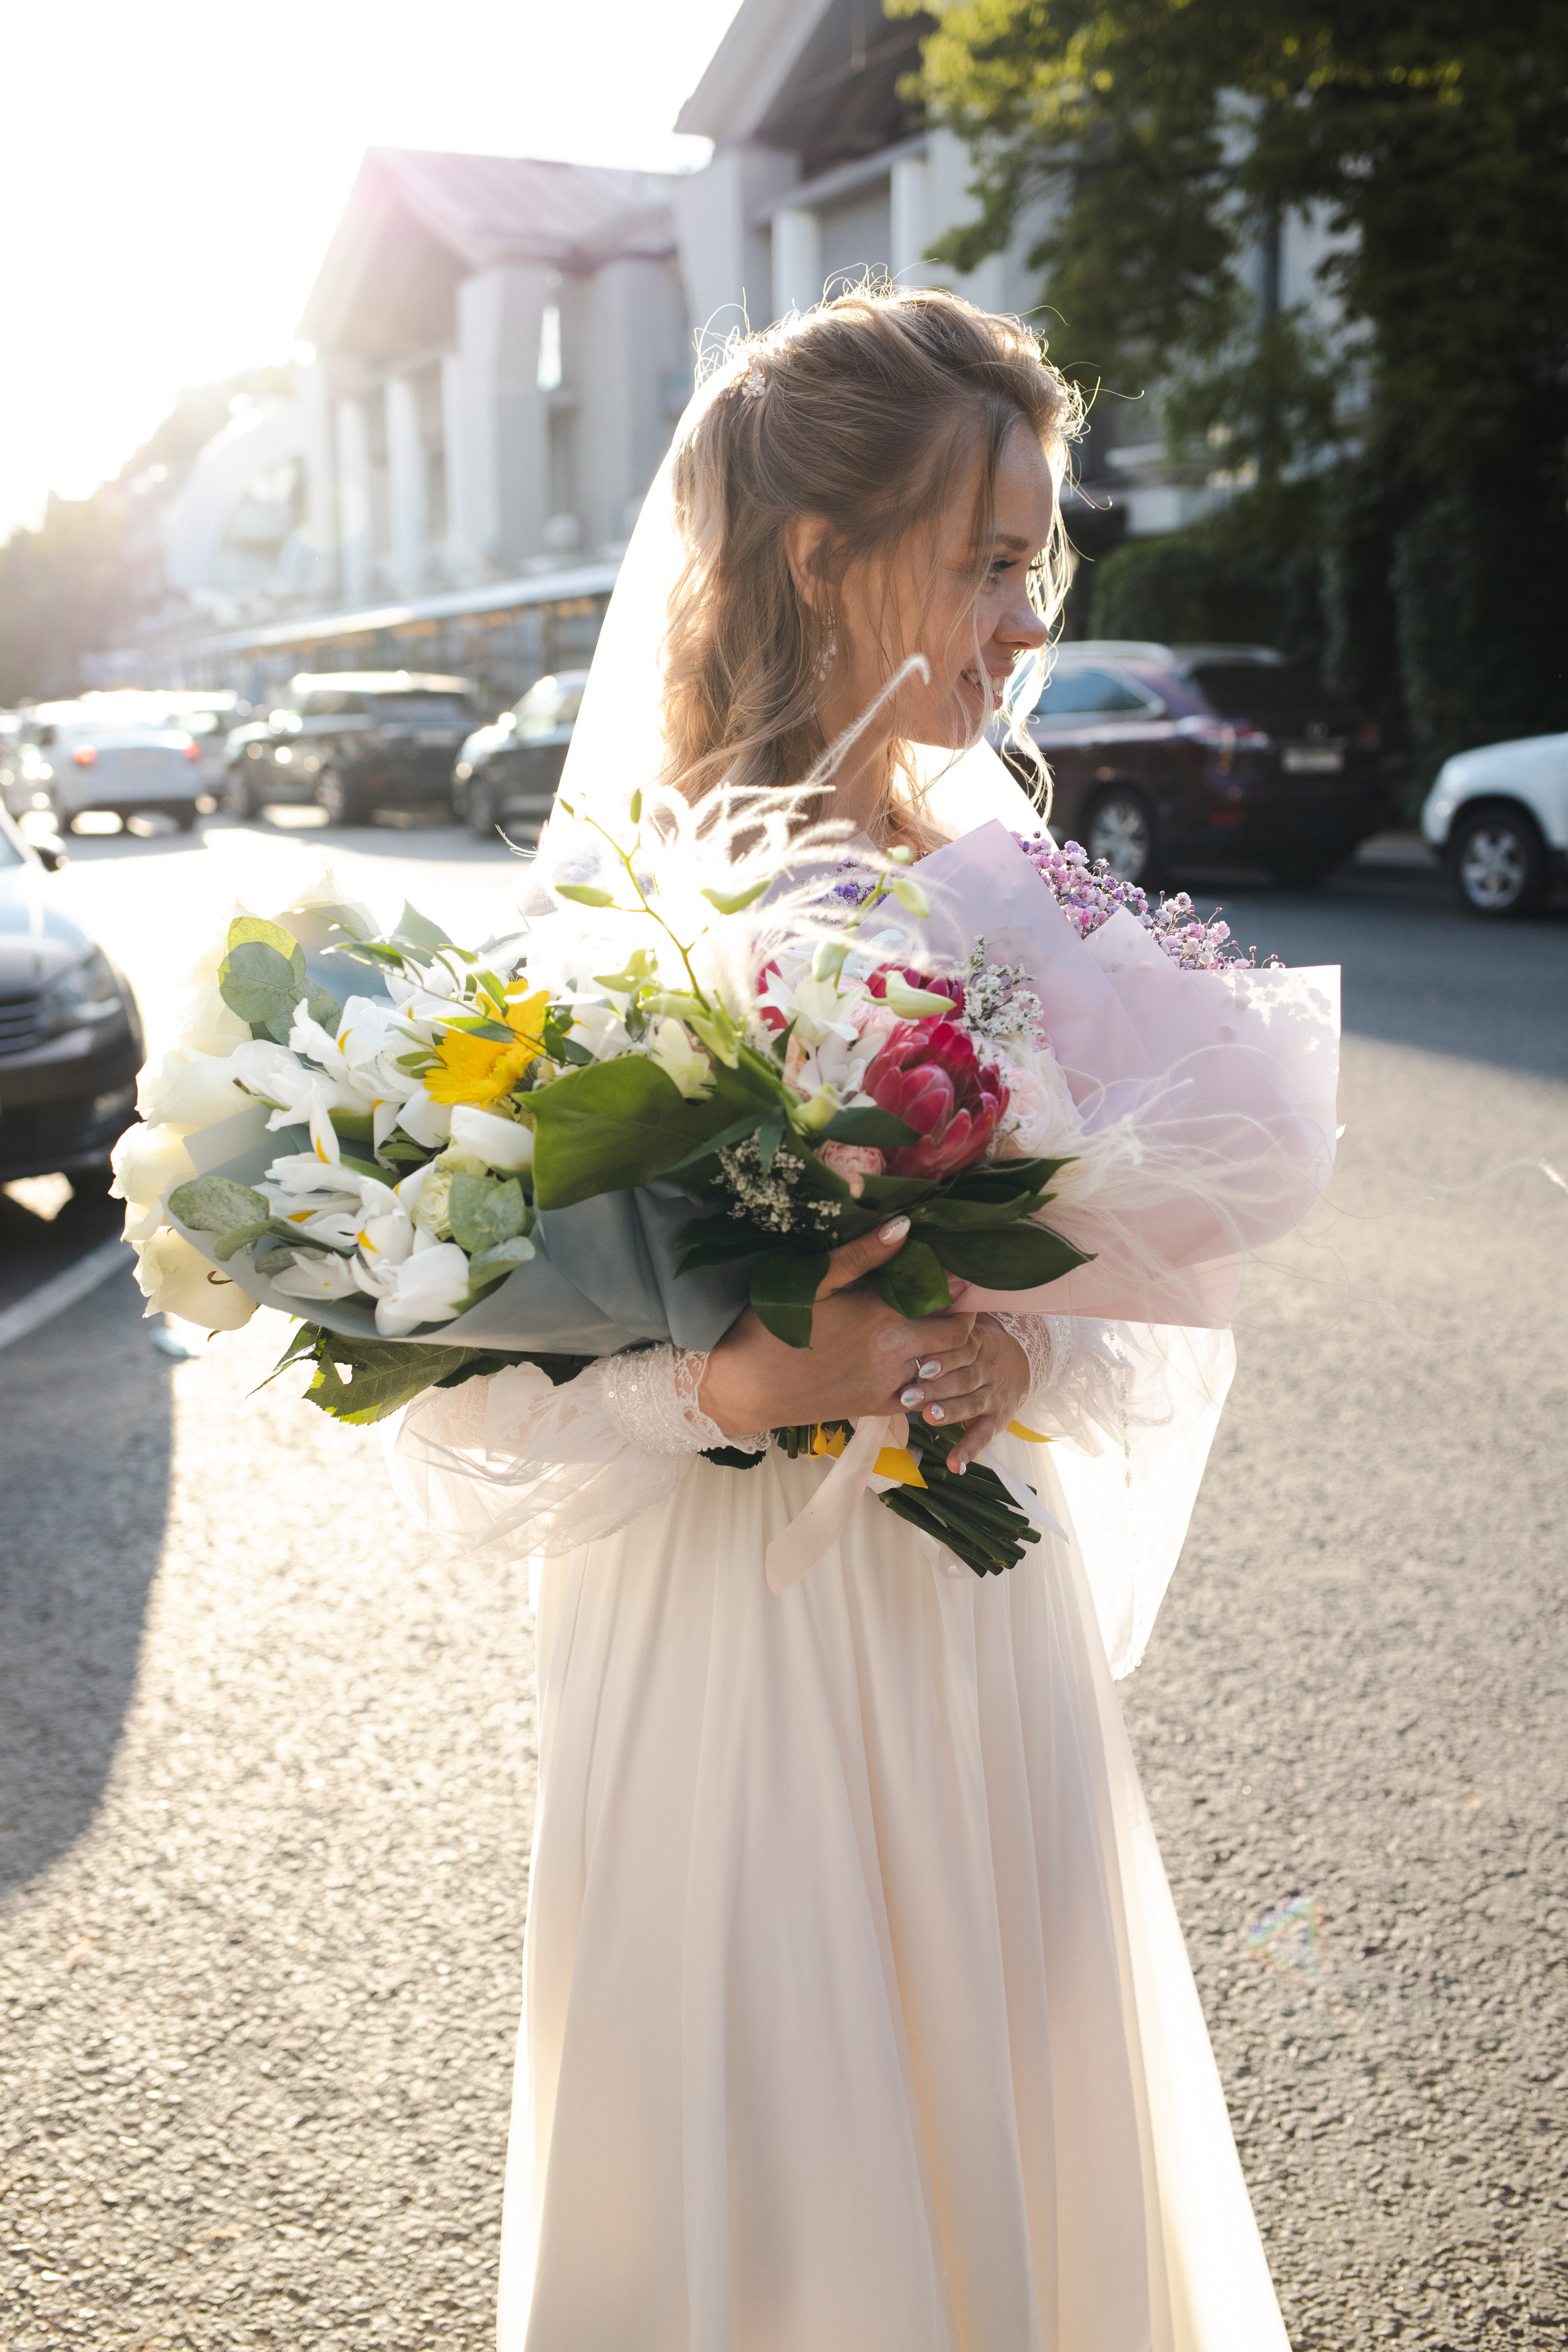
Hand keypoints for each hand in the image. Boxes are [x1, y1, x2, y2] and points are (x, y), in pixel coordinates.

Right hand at [698, 1216, 977, 1438]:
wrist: (744, 1388)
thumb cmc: (773, 1328)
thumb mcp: (815, 1281)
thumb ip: (864, 1255)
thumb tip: (905, 1225)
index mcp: (886, 1320)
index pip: (950, 1303)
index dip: (958, 1287)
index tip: (952, 1275)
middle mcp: (899, 1357)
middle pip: (959, 1338)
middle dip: (960, 1318)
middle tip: (945, 1300)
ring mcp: (891, 1388)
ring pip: (946, 1368)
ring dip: (948, 1350)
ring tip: (931, 1329)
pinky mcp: (879, 1409)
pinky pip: (923, 1394)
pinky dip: (927, 1377)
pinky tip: (910, 1360)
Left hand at [904, 1313, 1029, 1473]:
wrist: (1024, 1358)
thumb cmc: (978, 1341)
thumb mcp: (969, 1323)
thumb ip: (947, 1317)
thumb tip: (922, 1290)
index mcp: (977, 1343)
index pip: (960, 1350)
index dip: (942, 1360)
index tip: (920, 1366)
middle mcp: (986, 1369)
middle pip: (962, 1379)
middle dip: (935, 1388)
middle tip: (908, 1395)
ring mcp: (993, 1395)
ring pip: (971, 1404)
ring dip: (950, 1412)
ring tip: (928, 1418)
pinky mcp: (997, 1418)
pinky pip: (984, 1435)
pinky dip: (969, 1451)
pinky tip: (954, 1465)